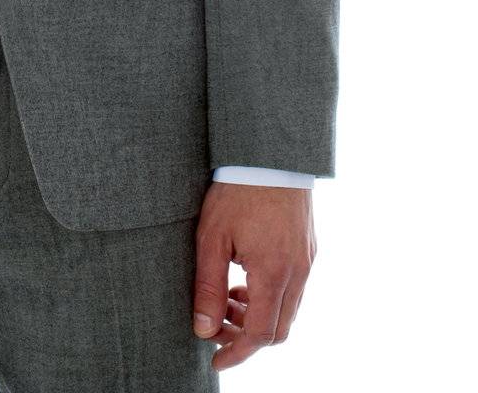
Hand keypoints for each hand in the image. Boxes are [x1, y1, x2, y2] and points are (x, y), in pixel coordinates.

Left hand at [192, 182, 316, 370]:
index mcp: (274, 273)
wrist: (269, 150)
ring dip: (259, 315)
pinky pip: (294, 287)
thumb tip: (202, 329)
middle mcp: (298, 271)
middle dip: (247, 337)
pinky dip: (270, 295)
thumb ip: (208, 287)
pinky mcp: (309, 247)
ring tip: (229, 298)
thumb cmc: (236, 190)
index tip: (216, 360)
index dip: (237, 352)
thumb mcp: (212, 238)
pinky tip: (246, 277)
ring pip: (288, 309)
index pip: (261, 334)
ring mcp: (307, 260)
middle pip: (279, 329)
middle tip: (218, 325)